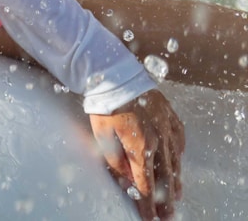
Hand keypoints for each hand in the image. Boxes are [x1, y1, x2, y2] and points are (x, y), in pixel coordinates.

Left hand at [89, 89, 184, 219]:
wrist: (115, 74)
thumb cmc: (104, 105)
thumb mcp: (102, 135)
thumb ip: (115, 160)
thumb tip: (127, 179)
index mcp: (140, 147)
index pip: (145, 184)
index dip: (147, 203)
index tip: (149, 218)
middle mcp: (158, 140)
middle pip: (164, 176)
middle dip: (165, 199)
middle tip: (167, 215)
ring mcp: (167, 127)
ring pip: (175, 160)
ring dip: (175, 180)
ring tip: (176, 195)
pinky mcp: (170, 116)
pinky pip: (179, 139)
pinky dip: (178, 153)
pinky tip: (178, 161)